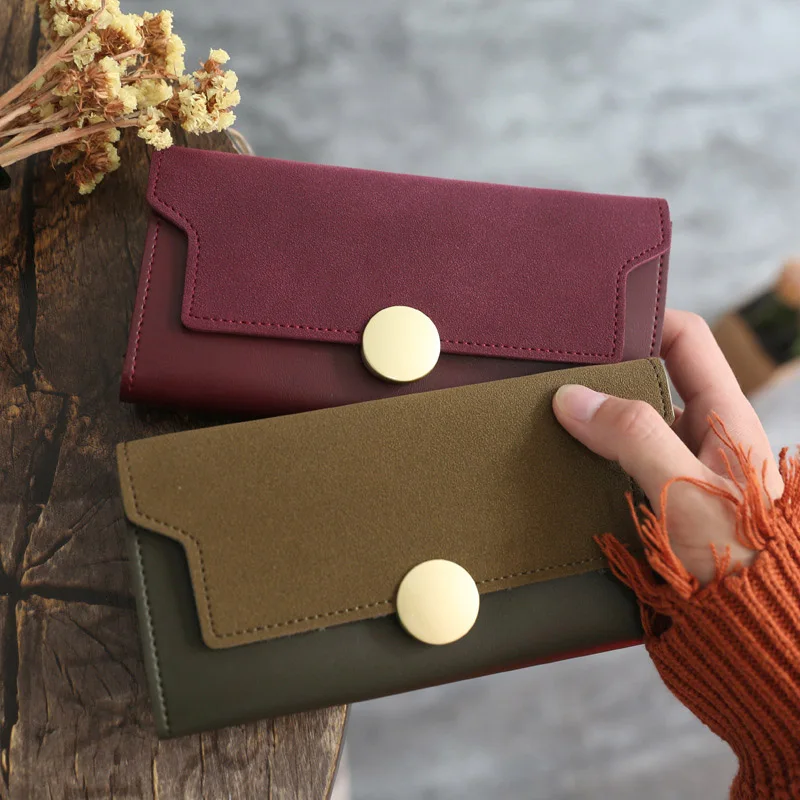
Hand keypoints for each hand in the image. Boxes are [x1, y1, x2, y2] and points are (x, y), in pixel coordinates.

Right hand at [552, 309, 783, 584]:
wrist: (749, 636)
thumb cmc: (739, 561)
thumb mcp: (686, 487)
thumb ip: (632, 436)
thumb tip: (571, 398)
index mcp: (723, 417)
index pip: (687, 341)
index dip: (647, 320)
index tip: (595, 323)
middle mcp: (696, 437)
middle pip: (644, 382)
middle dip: (600, 376)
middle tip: (550, 373)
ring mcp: (671, 471)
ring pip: (620, 428)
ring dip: (585, 424)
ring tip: (538, 417)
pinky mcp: (648, 505)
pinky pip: (608, 468)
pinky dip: (581, 463)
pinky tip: (551, 464)